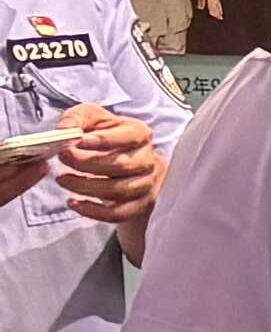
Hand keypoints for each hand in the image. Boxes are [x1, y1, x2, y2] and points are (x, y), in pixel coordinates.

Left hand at [46, 107, 162, 230]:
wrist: (122, 158)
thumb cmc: (105, 135)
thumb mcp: (91, 118)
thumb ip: (77, 119)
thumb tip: (65, 130)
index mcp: (140, 134)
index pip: (130, 137)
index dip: (104, 140)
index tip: (78, 141)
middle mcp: (147, 159)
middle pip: (123, 165)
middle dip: (88, 163)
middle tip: (62, 158)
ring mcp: (145, 184)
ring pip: (120, 191)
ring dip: (86, 187)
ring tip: (63, 179)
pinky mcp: (137, 204)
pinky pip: (119, 213)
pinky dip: (94, 211)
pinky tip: (74, 203)